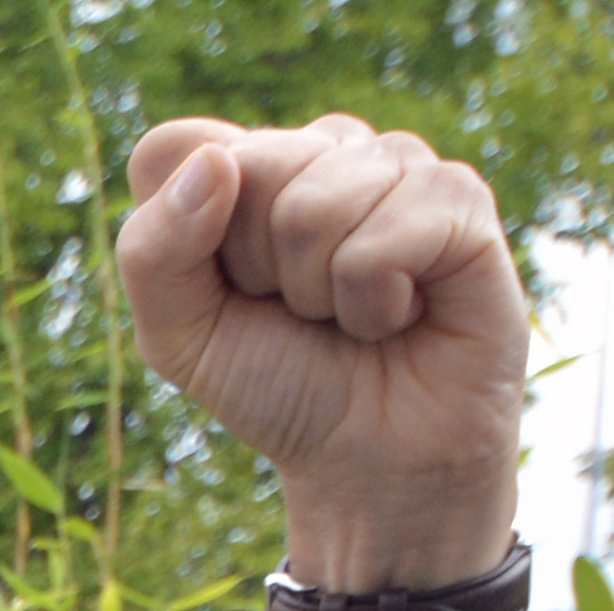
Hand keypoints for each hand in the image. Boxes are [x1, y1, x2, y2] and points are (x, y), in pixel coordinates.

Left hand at [119, 117, 529, 589]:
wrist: (373, 459)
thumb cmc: (277, 385)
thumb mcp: (179, 337)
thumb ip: (153, 251)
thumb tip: (216, 161)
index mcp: (245, 164)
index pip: (174, 149)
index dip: (184, 238)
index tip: (228, 290)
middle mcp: (321, 148)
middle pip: (245, 168)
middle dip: (258, 268)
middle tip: (298, 309)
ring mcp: (396, 162)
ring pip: (313, 204)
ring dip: (320, 291)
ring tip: (352, 314)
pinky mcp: (460, 197)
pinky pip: (385, 234)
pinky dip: (375, 301)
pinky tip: (404, 313)